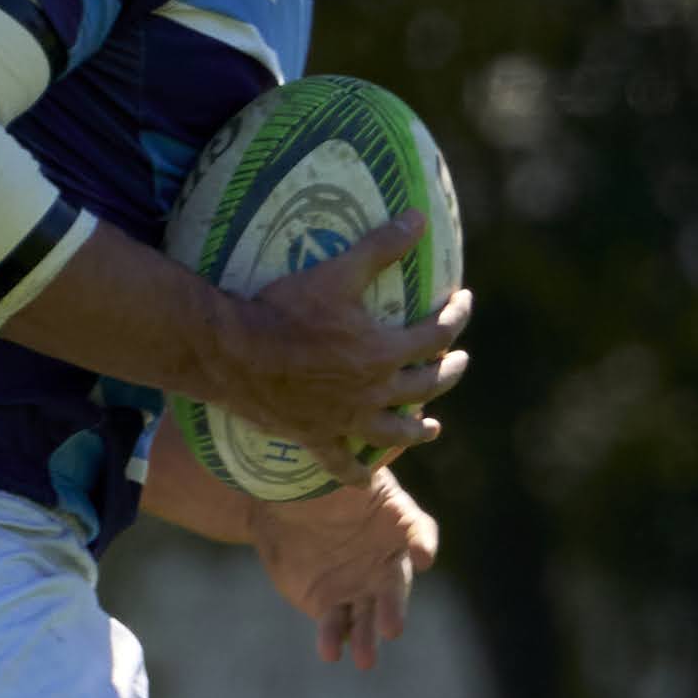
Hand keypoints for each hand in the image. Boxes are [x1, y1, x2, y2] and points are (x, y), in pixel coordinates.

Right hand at [211, 212, 472, 480]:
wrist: (235, 353)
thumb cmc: (286, 309)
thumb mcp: (338, 271)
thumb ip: (381, 246)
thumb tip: (420, 217)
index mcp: (384, 351)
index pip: (436, 335)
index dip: (455, 316)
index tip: (462, 301)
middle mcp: (373, 391)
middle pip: (426, 385)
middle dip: (448, 371)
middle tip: (458, 361)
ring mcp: (346, 419)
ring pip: (395, 432)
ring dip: (418, 430)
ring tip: (432, 427)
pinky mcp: (317, 437)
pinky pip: (341, 463)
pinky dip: (355, 472)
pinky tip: (364, 480)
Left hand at [253, 471, 437, 668]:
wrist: (281, 504)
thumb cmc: (320, 478)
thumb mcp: (339, 465)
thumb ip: (359, 463)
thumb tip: (383, 433)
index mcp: (395, 520)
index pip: (419, 530)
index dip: (421, 542)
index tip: (422, 555)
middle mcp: (385, 559)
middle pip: (396, 585)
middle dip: (394, 607)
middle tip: (392, 627)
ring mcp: (361, 586)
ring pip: (370, 615)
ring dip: (368, 637)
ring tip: (365, 659)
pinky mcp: (331, 605)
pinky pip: (337, 625)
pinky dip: (334, 639)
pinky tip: (330, 652)